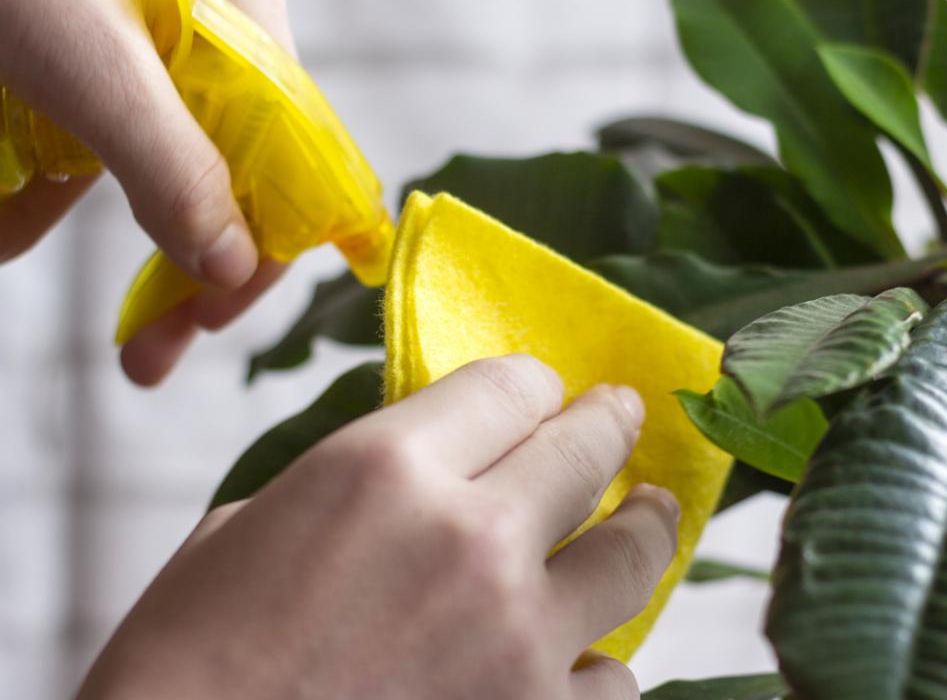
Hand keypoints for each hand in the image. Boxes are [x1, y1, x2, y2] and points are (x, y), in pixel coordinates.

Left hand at [0, 0, 298, 384]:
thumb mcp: (93, 66)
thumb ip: (172, 168)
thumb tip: (231, 268)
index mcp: (246, 17)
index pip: (292, 162)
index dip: (261, 250)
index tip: (206, 323)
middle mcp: (214, 30)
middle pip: (228, 174)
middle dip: (183, 266)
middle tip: (145, 353)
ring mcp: (148, 41)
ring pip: (155, 167)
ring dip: (103, 234)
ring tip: (55, 278)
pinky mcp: (86, 50)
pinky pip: (92, 140)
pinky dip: (49, 190)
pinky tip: (11, 223)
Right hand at [77, 355, 678, 699]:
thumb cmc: (188, 663)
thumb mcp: (257, 528)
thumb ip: (365, 484)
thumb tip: (435, 467)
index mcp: (385, 469)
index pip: (512, 387)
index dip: (531, 388)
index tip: (543, 397)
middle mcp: (469, 538)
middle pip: (588, 450)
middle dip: (611, 426)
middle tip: (624, 417)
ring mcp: (517, 639)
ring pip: (632, 559)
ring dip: (640, 534)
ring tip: (647, 522)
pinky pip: (614, 681)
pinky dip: (597, 668)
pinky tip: (580, 661)